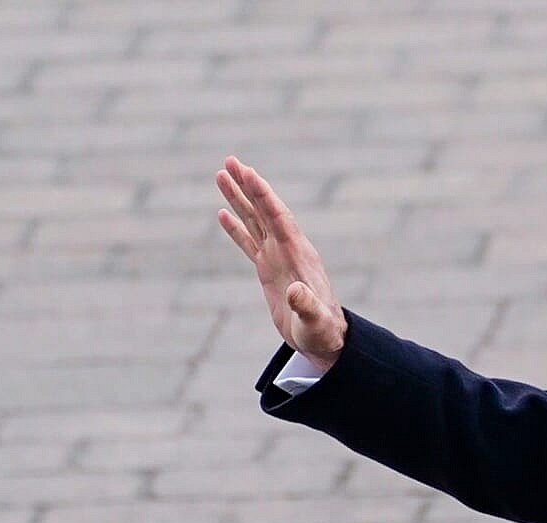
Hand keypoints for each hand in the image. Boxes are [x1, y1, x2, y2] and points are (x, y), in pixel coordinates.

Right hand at [216, 155, 347, 372]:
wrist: (324, 337)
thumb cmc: (321, 330)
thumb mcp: (314, 320)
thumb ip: (306, 305)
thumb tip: (294, 293)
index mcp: (298, 255)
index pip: (278, 218)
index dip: (263, 196)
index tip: (248, 173)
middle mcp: (288, 249)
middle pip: (265, 210)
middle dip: (248, 186)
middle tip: (230, 161)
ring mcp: (278, 257)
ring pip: (255, 221)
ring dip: (240, 198)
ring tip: (222, 174)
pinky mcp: (269, 269)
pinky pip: (249, 242)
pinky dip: (236, 227)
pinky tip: (222, 212)